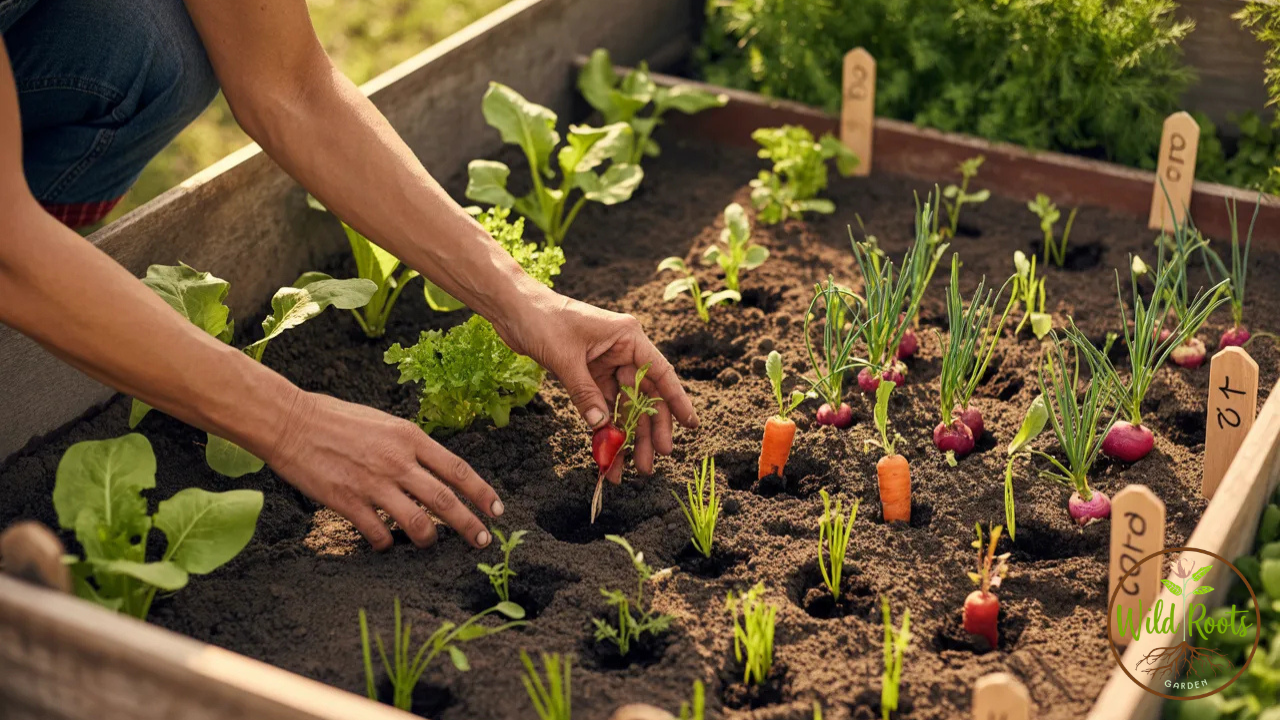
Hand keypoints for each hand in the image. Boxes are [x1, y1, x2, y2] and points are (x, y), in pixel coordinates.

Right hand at [265, 390, 501, 550]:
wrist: (291, 423)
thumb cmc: (337, 418)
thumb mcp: (384, 422)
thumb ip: (410, 446)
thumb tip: (434, 469)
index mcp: (409, 437)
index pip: (458, 470)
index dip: (482, 493)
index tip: (497, 510)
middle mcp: (397, 461)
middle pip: (446, 501)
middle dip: (470, 525)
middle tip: (483, 541)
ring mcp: (373, 484)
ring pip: (418, 523)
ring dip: (430, 540)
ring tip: (431, 544)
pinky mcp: (348, 503)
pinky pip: (379, 534)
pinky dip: (387, 544)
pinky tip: (385, 543)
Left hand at [496, 291, 698, 483]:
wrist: (512, 308)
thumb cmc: (542, 319)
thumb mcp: (565, 358)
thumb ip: (586, 394)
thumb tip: (603, 428)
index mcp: (627, 337)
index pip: (660, 373)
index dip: (677, 401)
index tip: (691, 426)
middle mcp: (621, 351)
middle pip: (643, 397)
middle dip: (647, 431)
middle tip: (650, 463)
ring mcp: (604, 364)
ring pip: (623, 407)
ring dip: (625, 437)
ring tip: (630, 469)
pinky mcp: (586, 375)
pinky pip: (601, 407)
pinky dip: (603, 430)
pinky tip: (607, 454)